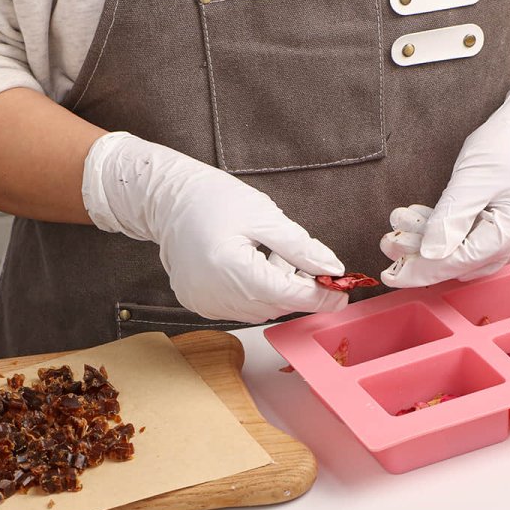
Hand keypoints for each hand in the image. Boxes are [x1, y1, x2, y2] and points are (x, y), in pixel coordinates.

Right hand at [82, 132, 346, 323]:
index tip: (343, 291)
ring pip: (261, 310)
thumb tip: (333, 269)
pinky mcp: (199, 305)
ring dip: (276, 290)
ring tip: (266, 256)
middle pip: (277, 305)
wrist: (166, 201)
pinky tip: (247, 266)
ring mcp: (206, 304)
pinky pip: (240, 308)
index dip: (321, 296)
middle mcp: (217, 295)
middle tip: (306, 263)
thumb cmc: (212, 200)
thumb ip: (301, 247)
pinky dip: (254, 293)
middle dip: (299, 289)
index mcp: (234, 269)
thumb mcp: (264, 216)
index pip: (290, 294)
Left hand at [380, 60, 509, 286]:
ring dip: (427, 243)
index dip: (424, 270)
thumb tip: (429, 255)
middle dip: (421, 255)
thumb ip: (450, 219)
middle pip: (461, 263)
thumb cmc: (508, 144)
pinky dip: (441, 233)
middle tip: (387, 243)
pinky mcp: (501, 232)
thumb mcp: (472, 178)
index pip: (462, 261)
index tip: (391, 275)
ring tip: (398, 225)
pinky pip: (467, 242)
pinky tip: (417, 220)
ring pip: (460, 254)